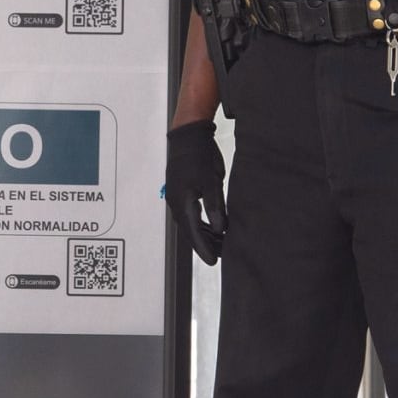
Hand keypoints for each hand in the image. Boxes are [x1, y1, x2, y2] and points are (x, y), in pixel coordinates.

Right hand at [165, 120, 227, 264]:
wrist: (188, 136)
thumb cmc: (200, 156)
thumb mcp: (212, 182)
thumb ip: (216, 207)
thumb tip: (221, 229)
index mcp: (183, 203)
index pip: (194, 233)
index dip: (204, 248)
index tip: (214, 261)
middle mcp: (176, 203)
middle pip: (190, 231)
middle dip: (204, 244)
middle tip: (220, 255)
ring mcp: (176, 197)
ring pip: (189, 223)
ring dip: (203, 234)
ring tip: (218, 243)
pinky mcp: (180, 191)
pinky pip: (189, 214)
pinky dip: (200, 223)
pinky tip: (211, 226)